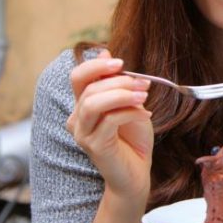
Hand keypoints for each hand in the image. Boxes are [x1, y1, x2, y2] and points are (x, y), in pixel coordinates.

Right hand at [66, 49, 153, 199]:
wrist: (137, 171)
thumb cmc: (133, 138)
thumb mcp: (129, 102)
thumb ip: (117, 82)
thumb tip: (104, 51)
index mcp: (83, 104)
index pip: (77, 77)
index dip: (96, 65)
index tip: (121, 63)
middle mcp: (77, 118)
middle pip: (89, 88)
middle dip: (119, 81)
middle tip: (145, 84)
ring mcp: (83, 134)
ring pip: (93, 103)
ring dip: (122, 95)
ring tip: (144, 96)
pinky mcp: (94, 146)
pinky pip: (109, 121)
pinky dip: (130, 113)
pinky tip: (146, 115)